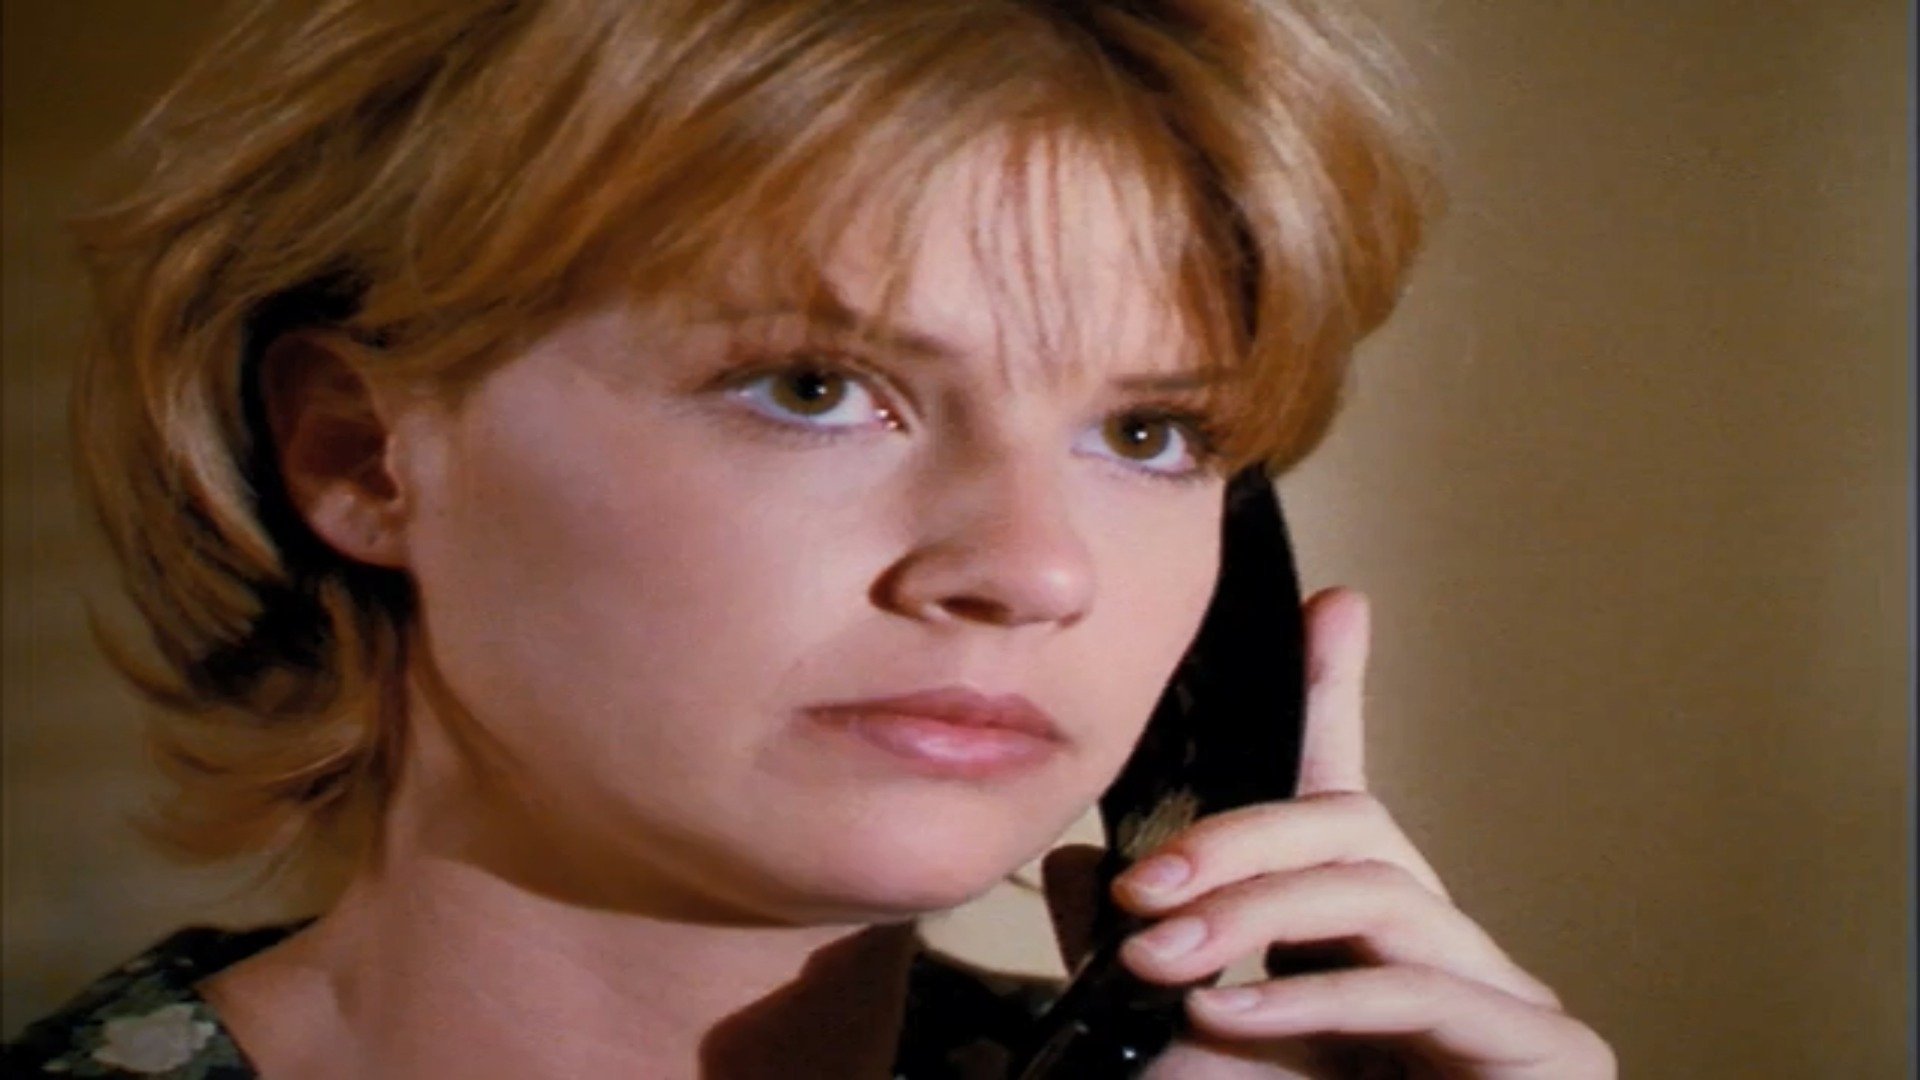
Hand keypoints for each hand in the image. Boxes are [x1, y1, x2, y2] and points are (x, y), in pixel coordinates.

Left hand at [1043, 588, 1614, 1078]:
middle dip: (1239, 838)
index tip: (1331, 603)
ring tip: (1166, 960)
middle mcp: (1435, 941)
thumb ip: (1146, 952)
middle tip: (1144, 887)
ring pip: (1376, 889)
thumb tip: (1084, 867)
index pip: (1345, 792)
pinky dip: (1312, 997)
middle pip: (1347, 824)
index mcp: (1356, 931)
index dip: (1337, 690)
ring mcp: (1499, 994)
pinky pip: (1418, 987)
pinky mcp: (1552, 1054)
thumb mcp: (1178, 1047)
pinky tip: (1230, 1016)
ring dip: (1255, 915)